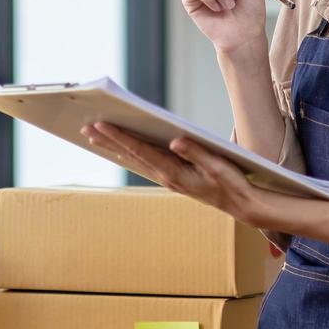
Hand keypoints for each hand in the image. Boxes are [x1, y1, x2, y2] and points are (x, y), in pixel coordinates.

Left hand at [82, 121, 279, 227]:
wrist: (243, 205)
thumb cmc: (232, 183)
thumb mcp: (218, 166)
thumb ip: (197, 152)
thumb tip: (175, 140)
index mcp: (174, 172)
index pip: (140, 150)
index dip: (119, 136)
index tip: (100, 124)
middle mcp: (166, 176)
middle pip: (131, 154)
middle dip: (108, 140)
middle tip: (85, 127)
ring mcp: (168, 178)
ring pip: (135, 159)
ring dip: (115, 146)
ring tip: (95, 135)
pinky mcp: (173, 177)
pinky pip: (145, 162)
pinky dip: (129, 152)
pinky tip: (120, 148)